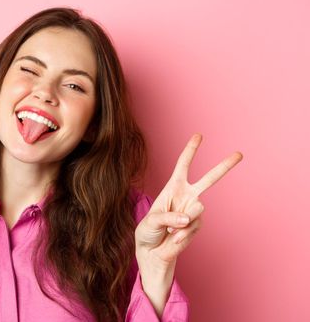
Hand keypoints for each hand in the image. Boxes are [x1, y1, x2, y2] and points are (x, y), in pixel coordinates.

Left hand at [135, 133, 242, 270]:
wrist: (153, 252)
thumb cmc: (148, 232)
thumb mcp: (151, 221)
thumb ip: (168, 217)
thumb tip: (187, 217)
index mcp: (173, 187)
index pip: (183, 165)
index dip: (190, 150)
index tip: (199, 135)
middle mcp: (186, 196)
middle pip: (209, 179)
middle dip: (224, 166)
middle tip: (239, 154)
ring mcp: (194, 211)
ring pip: (199, 207)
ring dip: (183, 220)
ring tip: (171, 229)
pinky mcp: (197, 225)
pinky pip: (194, 225)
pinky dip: (182, 233)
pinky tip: (174, 237)